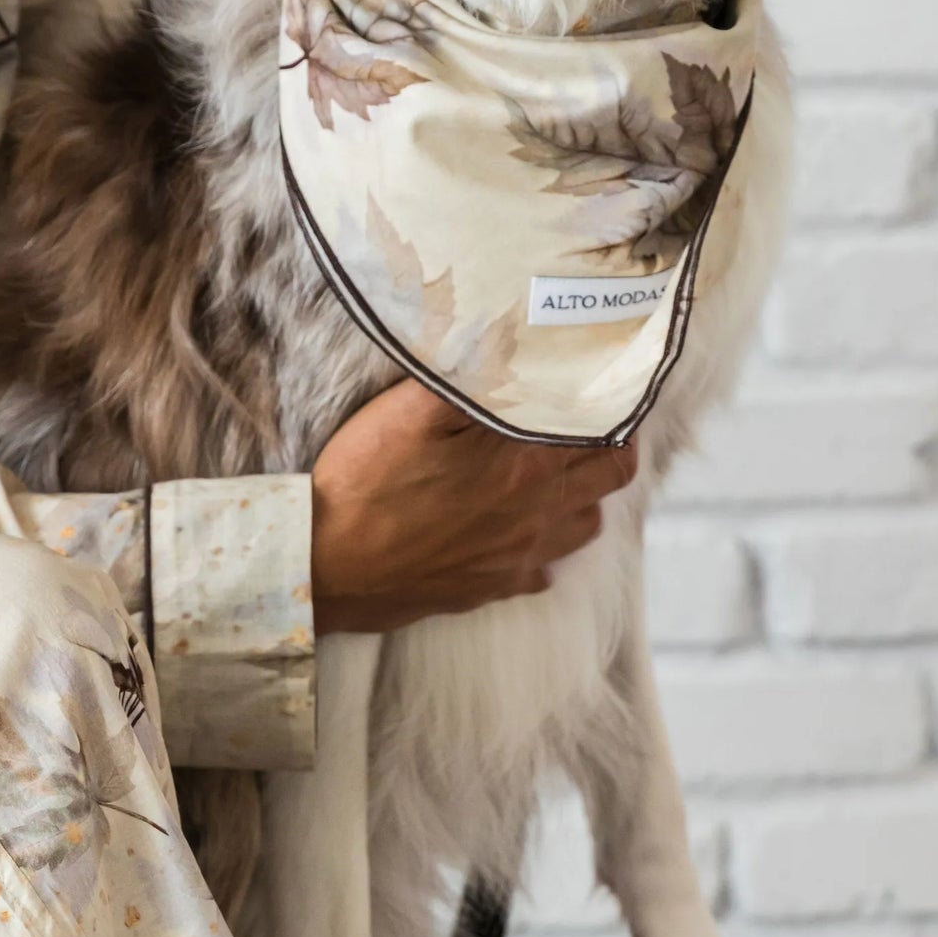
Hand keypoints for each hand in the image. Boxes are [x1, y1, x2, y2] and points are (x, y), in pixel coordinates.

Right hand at [309, 378, 638, 634]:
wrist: (325, 566)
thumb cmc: (365, 482)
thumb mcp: (412, 408)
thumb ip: (471, 376)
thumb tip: (513, 348)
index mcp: (525, 463)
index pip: (605, 429)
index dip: (610, 402)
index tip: (602, 384)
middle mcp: (536, 514)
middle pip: (612, 476)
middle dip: (612, 443)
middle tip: (590, 420)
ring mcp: (517, 557)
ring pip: (588, 524)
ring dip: (584, 493)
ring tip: (558, 470)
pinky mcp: (492, 588)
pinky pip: (545, 570)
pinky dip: (545, 545)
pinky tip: (518, 526)